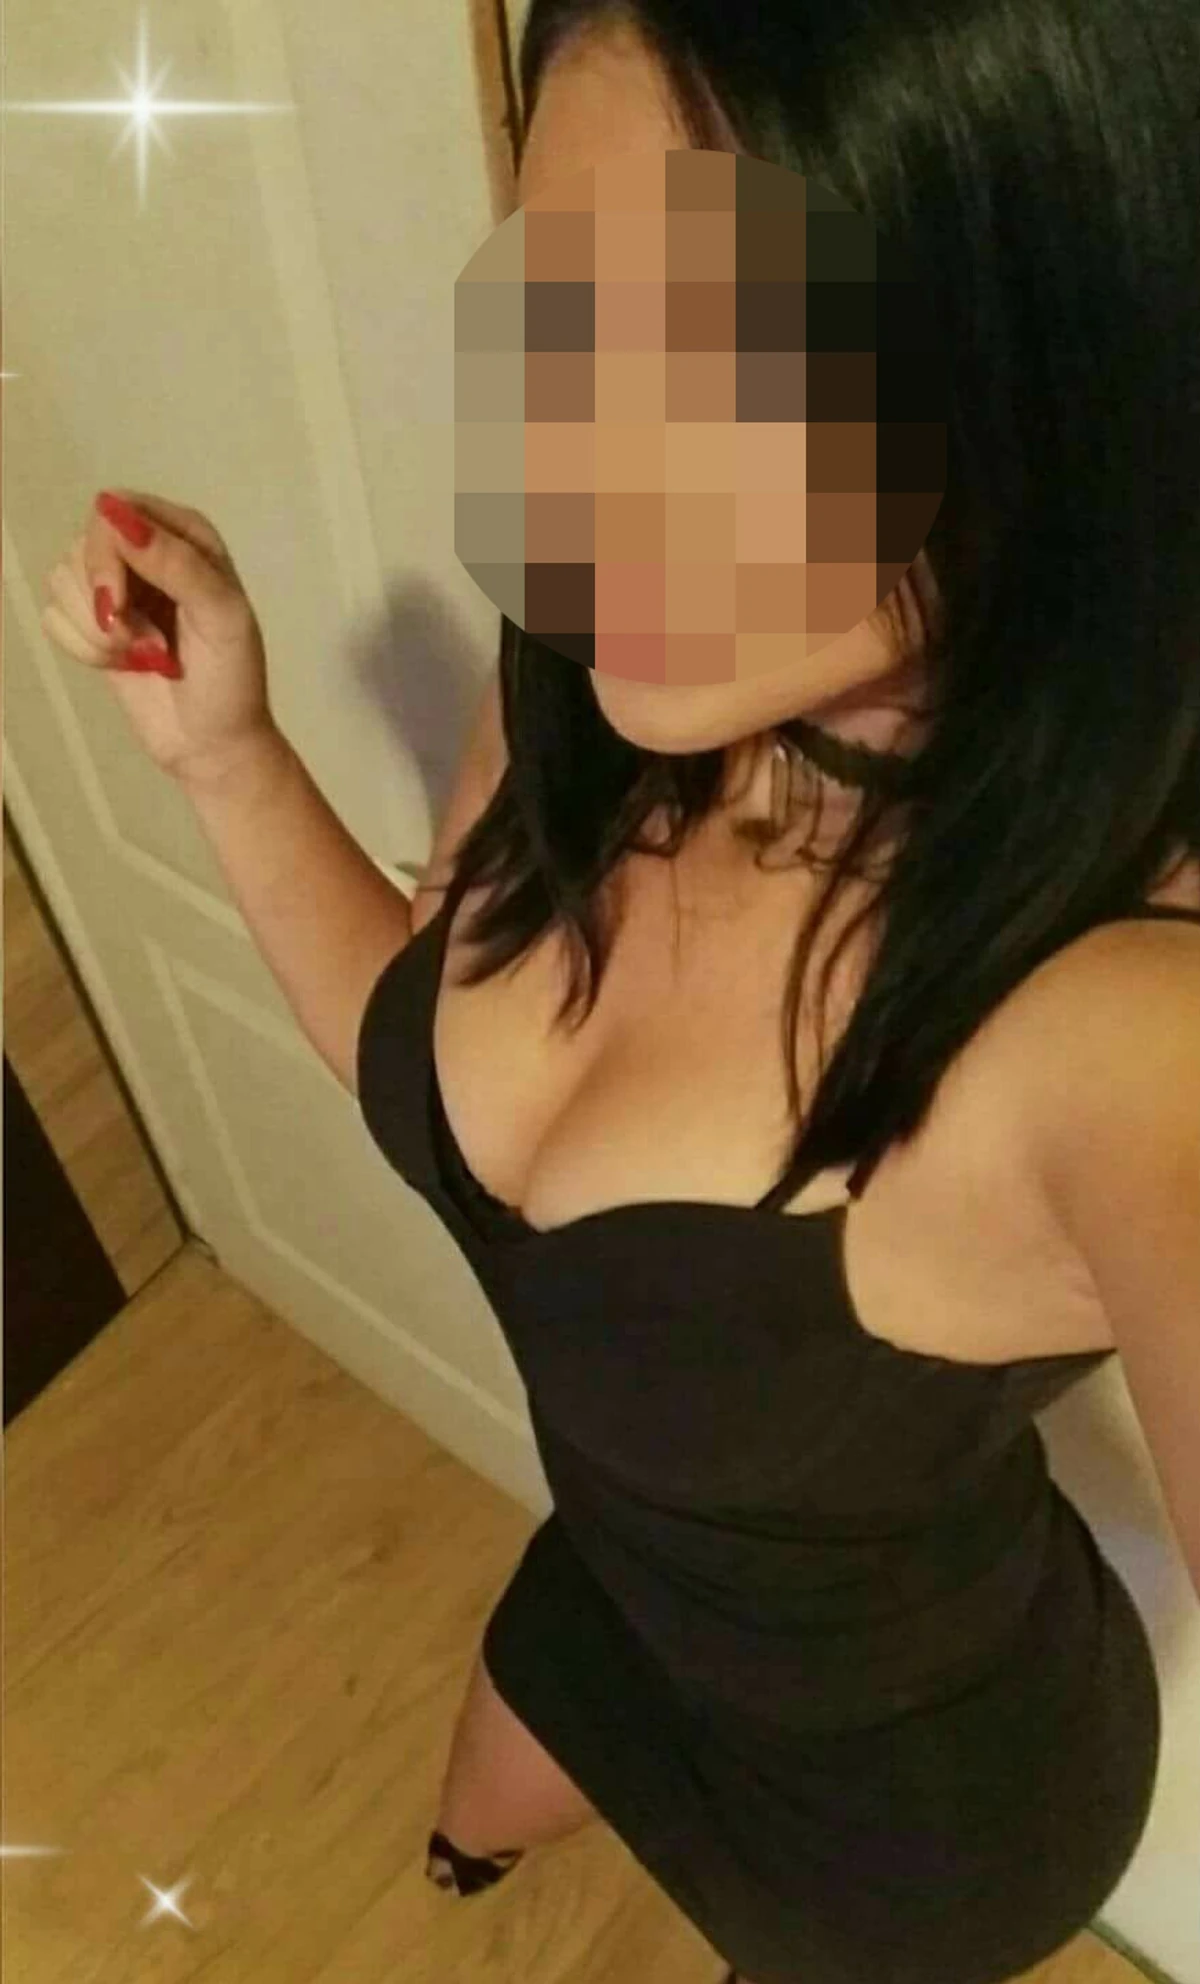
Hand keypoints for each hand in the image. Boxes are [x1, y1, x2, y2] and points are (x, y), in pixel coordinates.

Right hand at [40, 489, 281, 784]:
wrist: (213, 744)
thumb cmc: (230, 680)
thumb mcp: (221, 616)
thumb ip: (176, 564)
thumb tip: (115, 516)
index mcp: (185, 535)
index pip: (115, 509)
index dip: (105, 551)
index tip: (121, 599)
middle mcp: (146, 553)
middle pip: (81, 544)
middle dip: (102, 599)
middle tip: (139, 640)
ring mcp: (118, 589)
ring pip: (61, 580)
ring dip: (97, 630)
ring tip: (141, 655)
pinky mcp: (94, 626)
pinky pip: (54, 617)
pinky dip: (84, 648)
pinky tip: (121, 665)